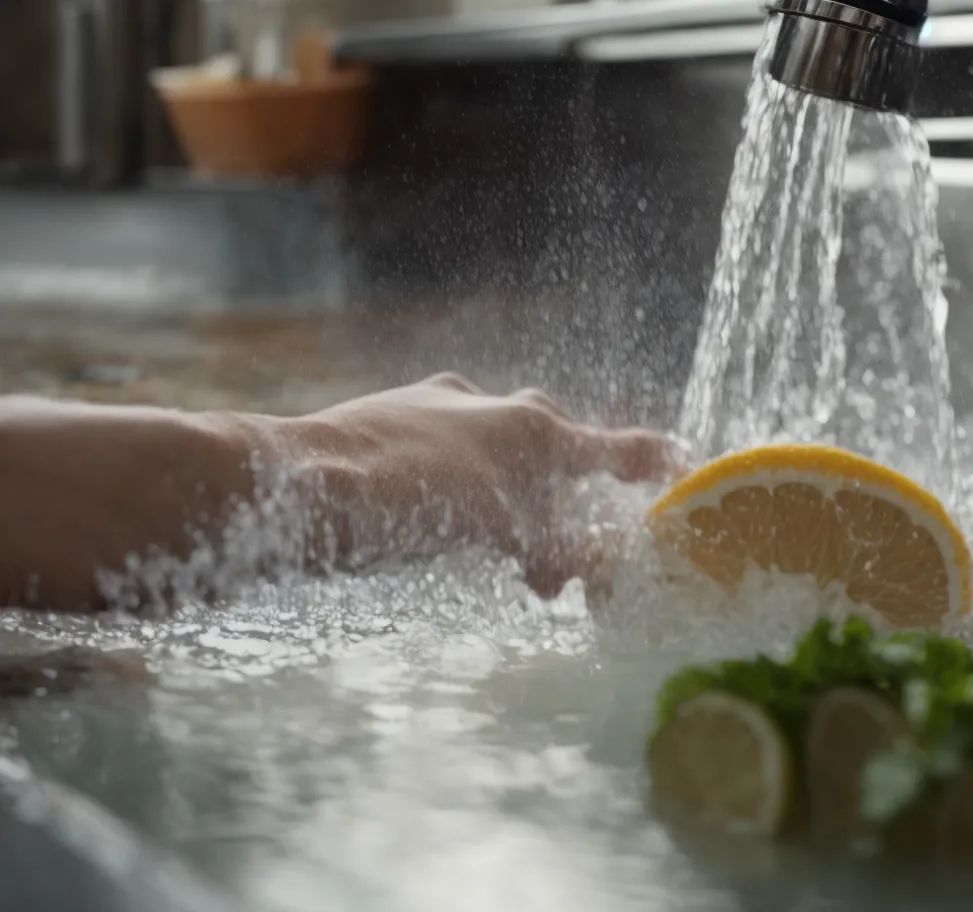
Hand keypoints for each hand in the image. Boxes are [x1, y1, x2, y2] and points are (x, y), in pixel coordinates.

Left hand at [280, 373, 677, 596]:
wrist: (289, 486)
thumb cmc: (405, 507)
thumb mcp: (502, 538)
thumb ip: (566, 552)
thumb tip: (622, 567)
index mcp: (532, 428)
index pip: (616, 447)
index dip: (652, 462)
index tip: (683, 467)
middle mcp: (490, 405)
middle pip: (554, 447)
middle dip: (567, 500)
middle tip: (561, 562)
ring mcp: (433, 410)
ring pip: (495, 452)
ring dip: (511, 503)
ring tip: (500, 556)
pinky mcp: (386, 424)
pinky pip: (444, 456)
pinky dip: (459, 492)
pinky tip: (434, 525)